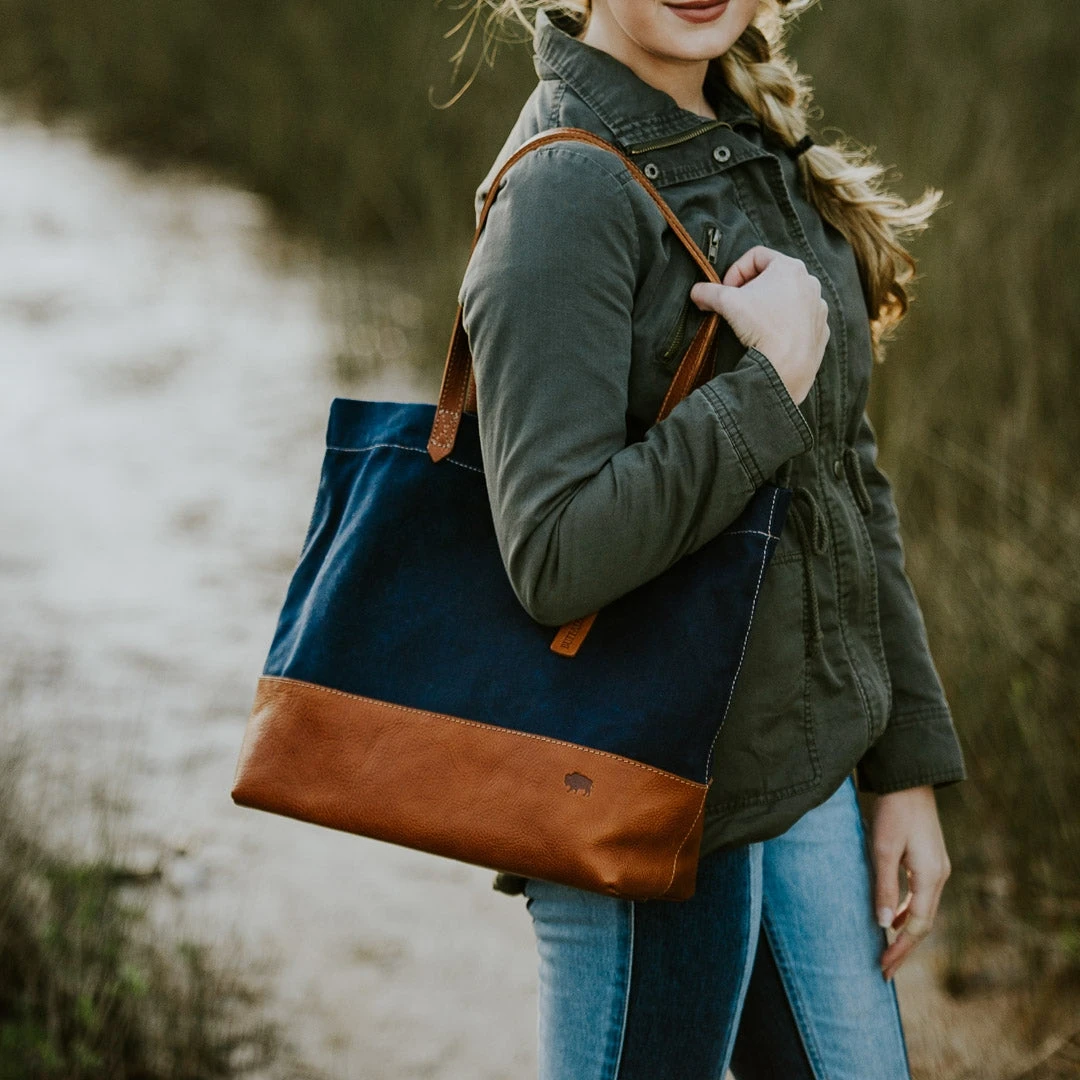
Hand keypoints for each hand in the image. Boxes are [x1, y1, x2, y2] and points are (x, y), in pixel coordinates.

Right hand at [689, 245, 828, 406]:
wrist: (786, 366)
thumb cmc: (762, 327)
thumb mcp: (726, 302)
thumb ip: (708, 292)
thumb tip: (696, 292)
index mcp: (789, 267)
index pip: (756, 256)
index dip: (735, 270)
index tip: (727, 289)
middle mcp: (809, 282)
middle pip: (773, 276)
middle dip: (752, 288)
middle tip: (738, 306)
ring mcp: (818, 306)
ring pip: (788, 297)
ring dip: (770, 305)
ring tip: (756, 322)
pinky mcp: (821, 328)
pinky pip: (800, 319)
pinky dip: (786, 324)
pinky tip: (773, 336)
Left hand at [867, 784, 951, 980]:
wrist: (909, 779)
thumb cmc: (892, 811)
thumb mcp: (882, 848)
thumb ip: (883, 887)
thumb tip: (883, 925)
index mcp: (931, 877)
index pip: (917, 926)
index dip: (900, 948)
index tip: (882, 967)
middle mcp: (940, 876)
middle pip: (924, 924)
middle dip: (904, 948)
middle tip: (884, 969)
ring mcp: (937, 867)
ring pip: (924, 911)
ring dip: (906, 931)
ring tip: (886, 949)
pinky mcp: (930, 860)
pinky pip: (921, 896)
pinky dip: (908, 912)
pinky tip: (893, 916)